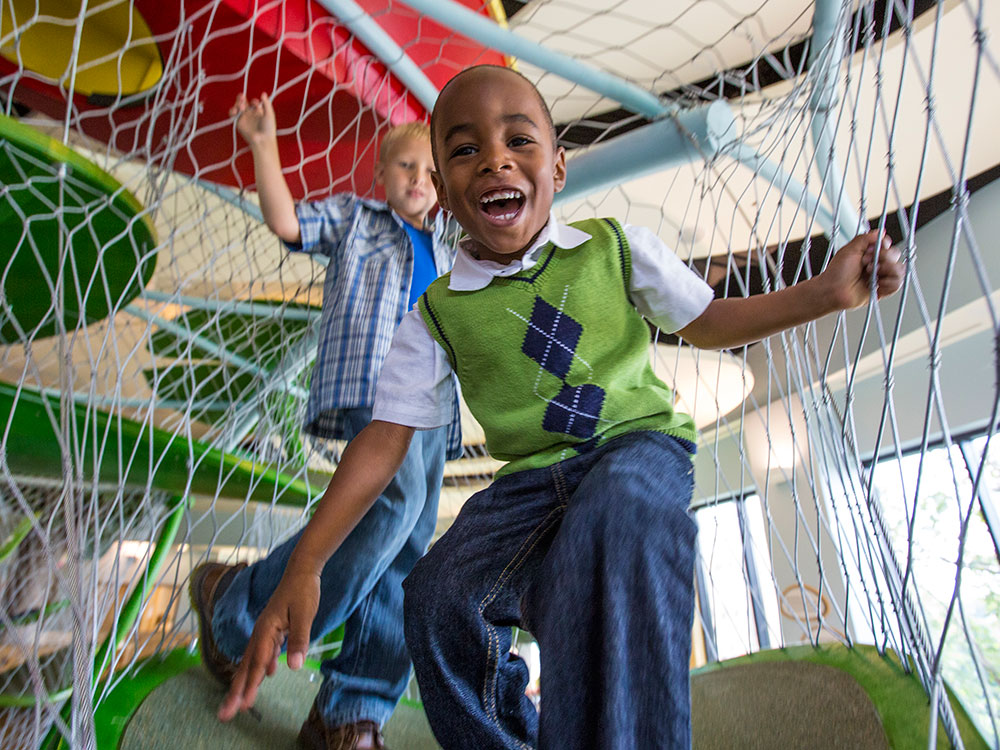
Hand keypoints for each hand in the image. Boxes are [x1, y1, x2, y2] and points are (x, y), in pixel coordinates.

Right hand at [217, 568, 319, 720]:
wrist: (302, 570)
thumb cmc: (303, 590)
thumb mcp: (304, 614)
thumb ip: (298, 640)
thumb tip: (294, 666)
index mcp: (266, 629)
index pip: (258, 662)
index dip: (251, 684)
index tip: (244, 705)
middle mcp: (261, 631)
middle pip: (247, 665)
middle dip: (237, 690)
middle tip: (226, 713)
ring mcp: (265, 630)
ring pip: (252, 660)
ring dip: (246, 681)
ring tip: (240, 701)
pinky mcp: (273, 629)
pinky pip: (262, 652)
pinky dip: (261, 666)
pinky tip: (268, 675)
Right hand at [230, 92, 276, 147]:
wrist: (263, 140)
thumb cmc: (268, 129)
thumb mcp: (269, 114)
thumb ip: (266, 104)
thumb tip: (263, 93)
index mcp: (258, 112)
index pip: (253, 103)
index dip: (254, 101)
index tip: (256, 103)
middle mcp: (250, 114)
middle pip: (244, 103)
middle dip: (242, 98)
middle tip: (242, 97)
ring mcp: (244, 118)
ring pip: (237, 107)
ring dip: (237, 103)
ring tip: (241, 106)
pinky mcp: (238, 123)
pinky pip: (233, 115)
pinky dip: (232, 111)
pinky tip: (235, 110)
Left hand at [819, 230, 903, 310]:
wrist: (833, 291)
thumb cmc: (836, 272)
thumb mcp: (849, 250)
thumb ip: (864, 239)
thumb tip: (880, 232)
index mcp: (869, 252)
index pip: (887, 243)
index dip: (882, 245)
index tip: (870, 250)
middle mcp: (877, 263)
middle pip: (895, 254)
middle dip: (883, 257)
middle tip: (866, 263)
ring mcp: (881, 276)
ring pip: (899, 269)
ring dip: (886, 270)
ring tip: (869, 274)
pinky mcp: (883, 290)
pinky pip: (897, 284)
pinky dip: (888, 283)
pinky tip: (877, 284)